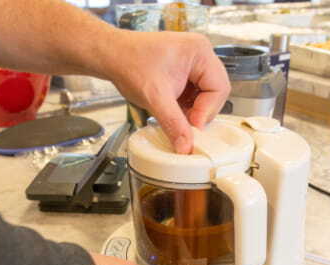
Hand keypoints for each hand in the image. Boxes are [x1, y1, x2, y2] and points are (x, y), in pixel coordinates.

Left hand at [103, 31, 229, 153]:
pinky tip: (171, 110)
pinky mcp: (184, 73)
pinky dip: (185, 108)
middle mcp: (200, 54)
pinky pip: (194, 96)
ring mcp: (192, 63)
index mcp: (199, 52)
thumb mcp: (154, 98)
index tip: (192, 126)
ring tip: (174, 115)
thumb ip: (173, 124)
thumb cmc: (129, 62)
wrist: (111, 55)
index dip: (207, 111)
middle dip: (200, 112)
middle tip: (185, 124)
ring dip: (192, 111)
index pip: (219, 88)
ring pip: (205, 97)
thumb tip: (186, 147)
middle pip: (215, 93)